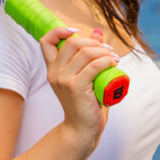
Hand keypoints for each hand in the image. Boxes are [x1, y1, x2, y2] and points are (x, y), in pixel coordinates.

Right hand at [39, 25, 118, 146]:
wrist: (82, 128)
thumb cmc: (85, 102)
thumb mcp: (85, 75)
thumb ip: (89, 54)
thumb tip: (97, 31)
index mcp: (53, 68)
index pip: (45, 41)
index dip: (59, 31)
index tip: (76, 32)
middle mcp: (54, 72)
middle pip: (73, 43)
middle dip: (93, 42)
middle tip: (108, 51)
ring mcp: (63, 79)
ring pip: (86, 52)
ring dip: (104, 52)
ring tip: (114, 58)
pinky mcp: (76, 87)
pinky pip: (95, 66)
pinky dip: (107, 61)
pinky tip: (114, 64)